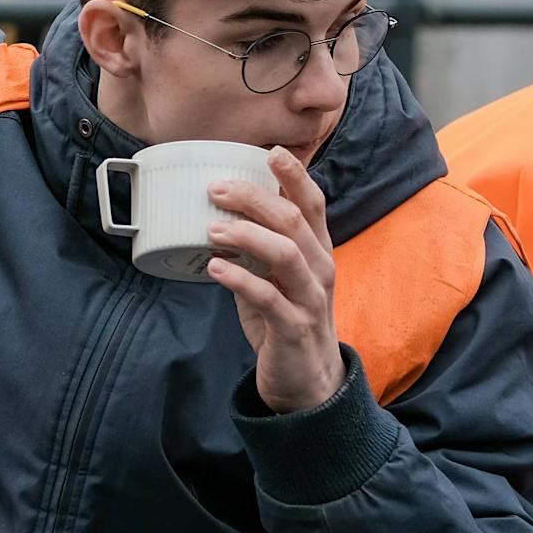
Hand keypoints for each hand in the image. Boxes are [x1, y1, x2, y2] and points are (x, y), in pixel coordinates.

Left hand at [205, 149, 345, 414]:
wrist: (307, 381)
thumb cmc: (286, 320)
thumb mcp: (275, 276)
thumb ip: (256, 247)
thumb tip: (217, 213)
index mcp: (316, 251)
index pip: (312, 203)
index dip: (294, 176)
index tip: (268, 151)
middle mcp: (319, 269)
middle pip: (295, 221)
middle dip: (256, 199)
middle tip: (217, 188)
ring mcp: (310, 298)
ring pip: (287, 254)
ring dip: (247, 236)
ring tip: (212, 229)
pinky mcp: (294, 328)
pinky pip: (269, 298)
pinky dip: (240, 280)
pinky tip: (215, 268)